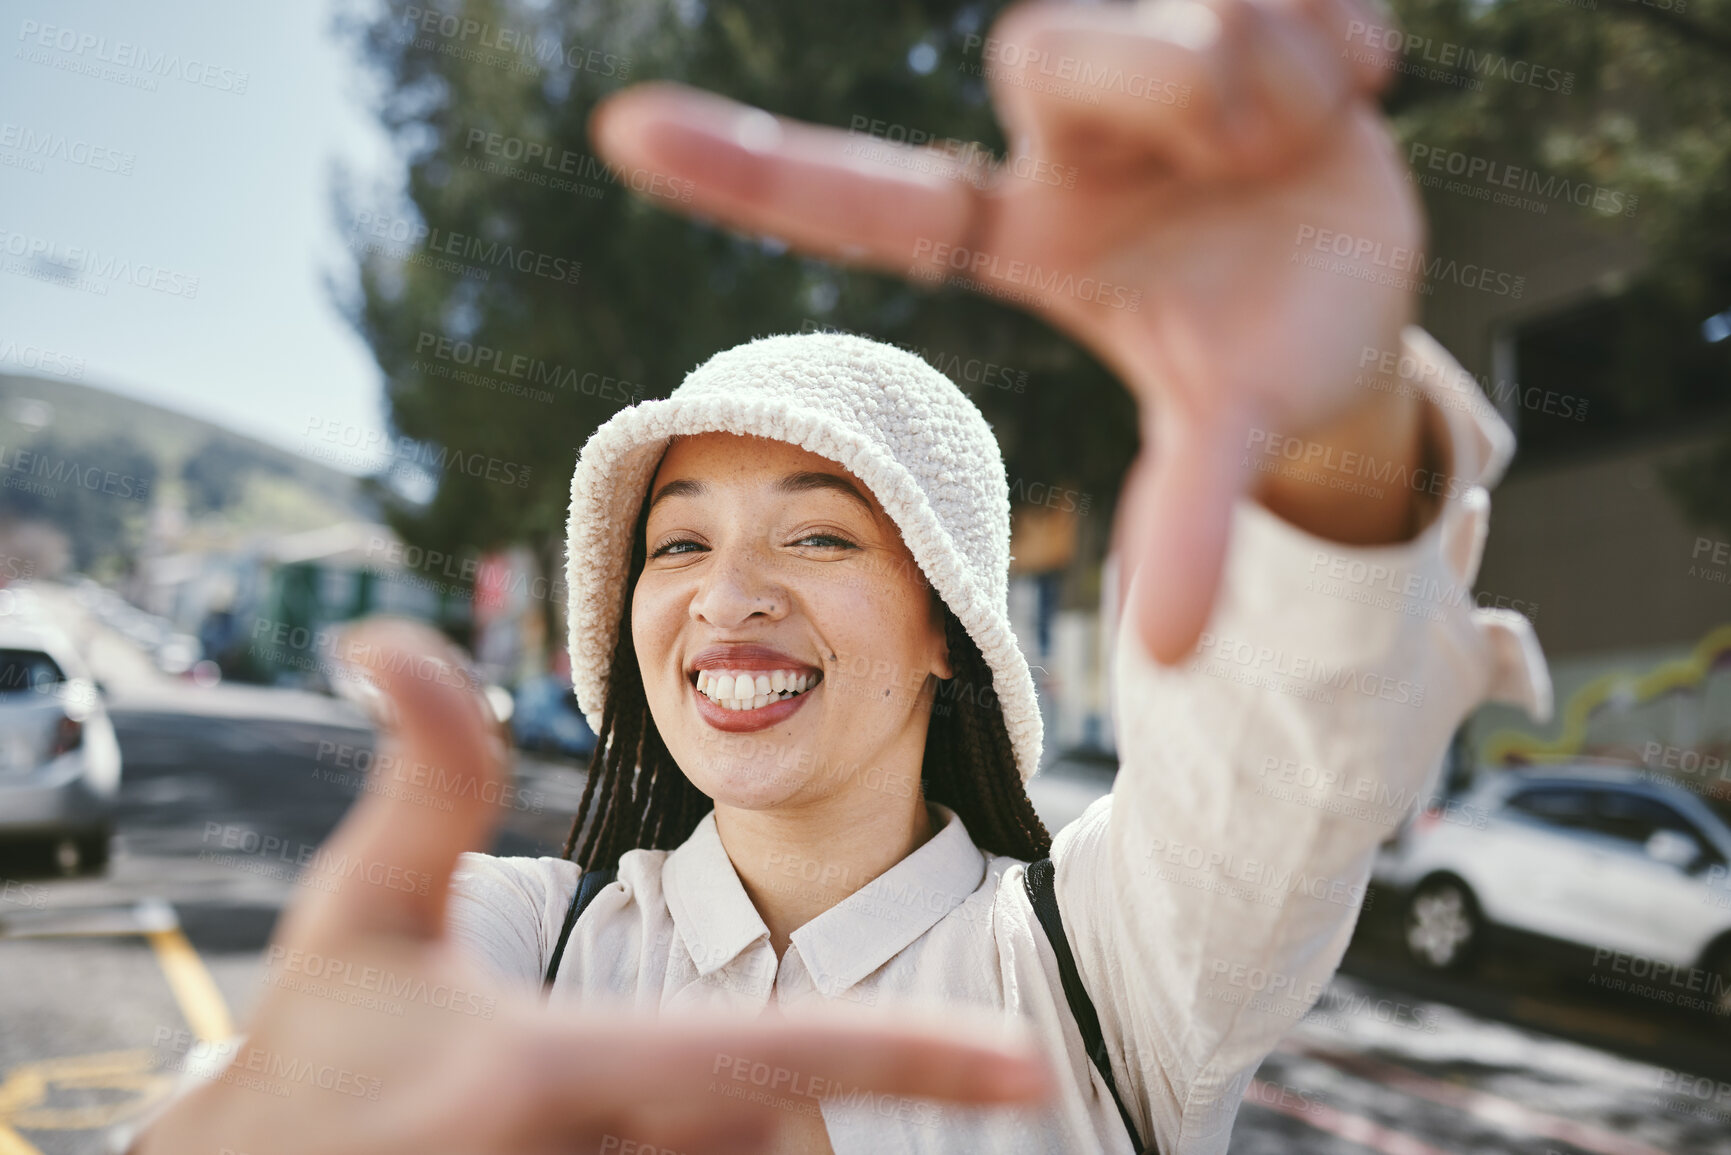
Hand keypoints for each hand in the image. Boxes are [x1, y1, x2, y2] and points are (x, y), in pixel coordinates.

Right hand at [131, 620, 1051, 1154]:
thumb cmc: (312, 1058)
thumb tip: (398, 632)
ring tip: (572, 1117)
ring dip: (700, 1134)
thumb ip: (424, 778)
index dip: (907, 1056)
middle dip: (737, 1090)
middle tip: (596, 1078)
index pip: (766, 1058)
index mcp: (549, 1074)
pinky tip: (591, 1140)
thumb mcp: (361, 913)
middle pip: (765, 1127)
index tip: (1028, 1065)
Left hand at [588, 0, 1423, 663]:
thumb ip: (1187, 519)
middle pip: (1043, 53)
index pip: (857, 200)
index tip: (620, 133)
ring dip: (1271, 80)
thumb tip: (1172, 651)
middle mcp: (1054, 131)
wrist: (1361, 281)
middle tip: (1262, 151)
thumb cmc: (1262, 354)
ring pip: (1169, 10)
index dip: (744, 170)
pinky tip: (1350, 84)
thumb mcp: (1224, 431)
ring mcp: (1129, 50)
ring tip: (1302, 138)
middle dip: (1175, 96)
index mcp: (1022, 233)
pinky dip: (1333, 28)